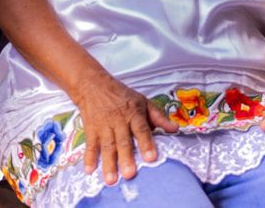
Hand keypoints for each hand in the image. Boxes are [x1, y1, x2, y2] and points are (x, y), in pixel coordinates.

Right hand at [71, 71, 177, 185]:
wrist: (94, 85)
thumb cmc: (122, 95)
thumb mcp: (143, 101)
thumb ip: (159, 117)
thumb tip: (175, 129)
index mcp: (134, 113)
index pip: (142, 129)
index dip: (146, 143)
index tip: (151, 158)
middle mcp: (119, 121)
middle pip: (123, 141)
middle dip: (126, 158)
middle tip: (130, 174)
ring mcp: (103, 126)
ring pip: (107, 146)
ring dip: (109, 163)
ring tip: (111, 180)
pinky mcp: (90, 130)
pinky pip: (90, 145)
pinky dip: (89, 158)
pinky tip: (89, 170)